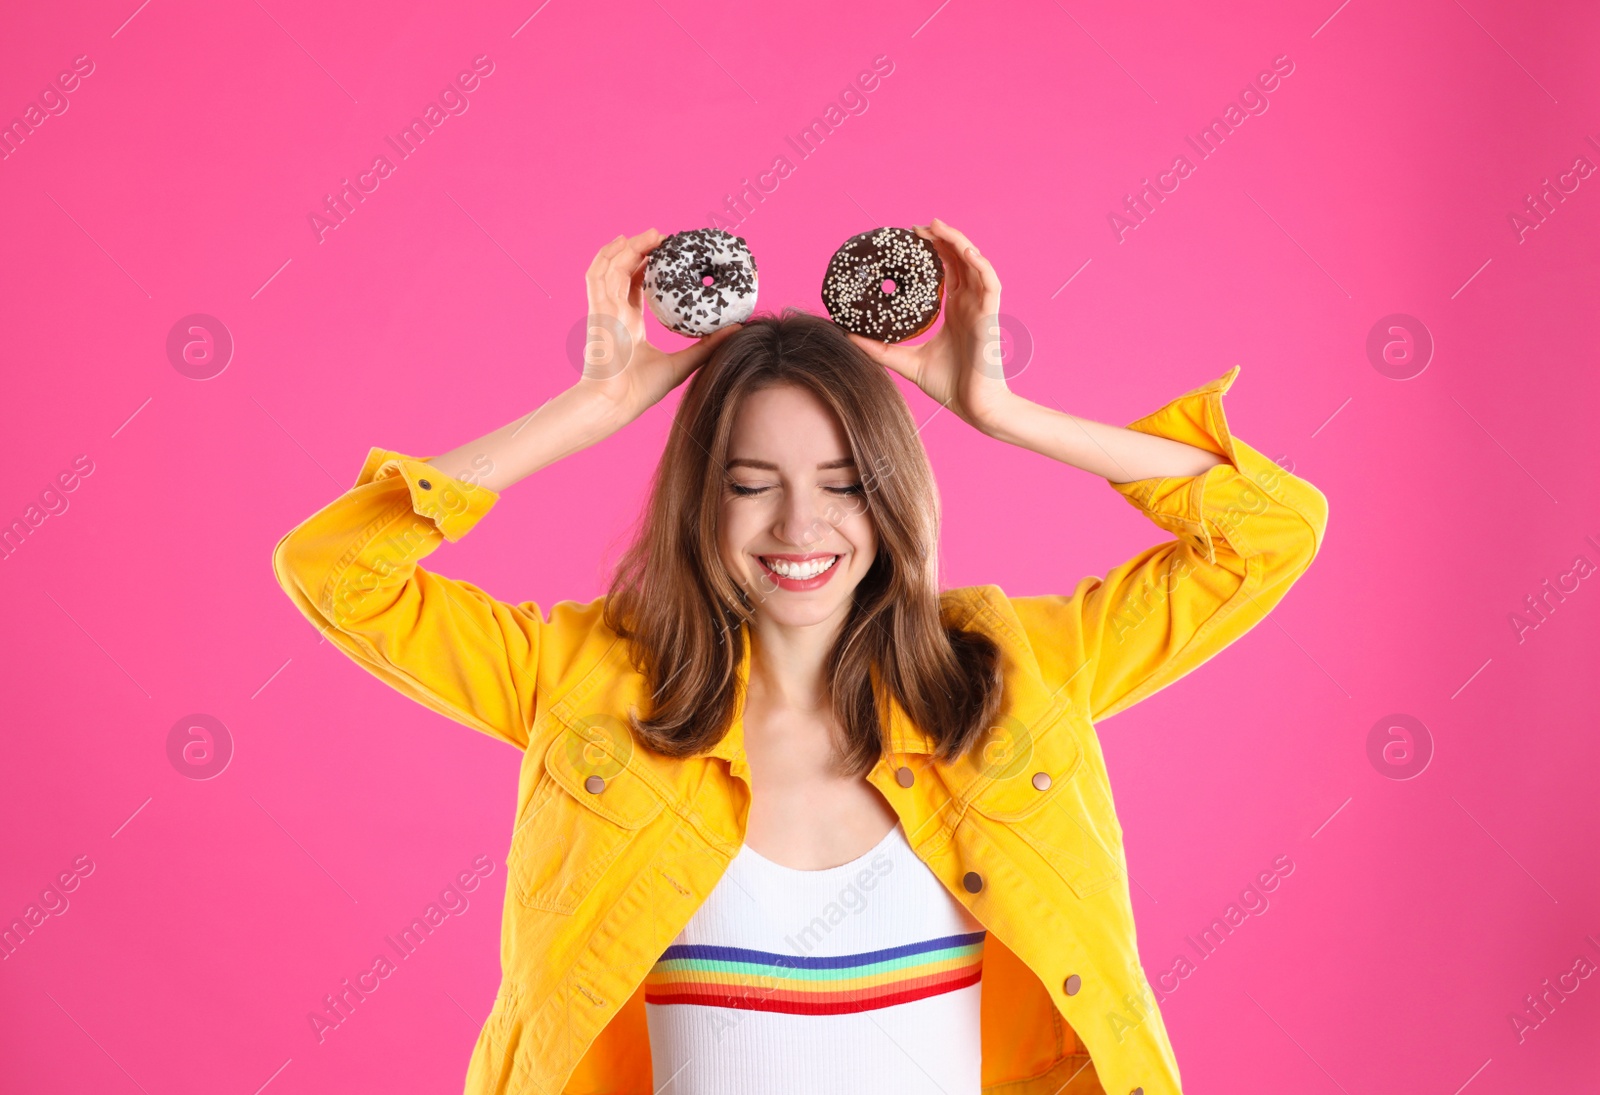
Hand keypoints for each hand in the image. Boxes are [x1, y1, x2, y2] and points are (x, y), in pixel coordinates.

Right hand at [579, 228, 740, 423]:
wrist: (614, 403)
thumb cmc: (639, 390)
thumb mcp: (681, 364)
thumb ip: (706, 347)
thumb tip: (736, 330)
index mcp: (628, 323)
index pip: (634, 286)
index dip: (646, 268)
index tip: (665, 254)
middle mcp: (614, 313)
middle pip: (622, 272)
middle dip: (639, 250)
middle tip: (661, 237)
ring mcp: (604, 310)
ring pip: (610, 268)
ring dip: (626, 248)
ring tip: (650, 235)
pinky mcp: (599, 311)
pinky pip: (600, 276)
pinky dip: (608, 257)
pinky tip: (624, 243)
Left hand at [845, 218, 1015, 432]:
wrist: (974, 406)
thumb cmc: (948, 385)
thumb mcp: (906, 361)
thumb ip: (879, 349)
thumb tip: (847, 337)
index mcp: (954, 310)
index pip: (946, 271)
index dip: (932, 251)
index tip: (910, 238)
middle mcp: (968, 304)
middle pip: (959, 260)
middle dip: (941, 239)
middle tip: (917, 227)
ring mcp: (980, 308)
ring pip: (975, 264)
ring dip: (958, 242)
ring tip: (937, 227)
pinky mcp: (989, 316)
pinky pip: (990, 284)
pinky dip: (980, 265)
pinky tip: (966, 251)